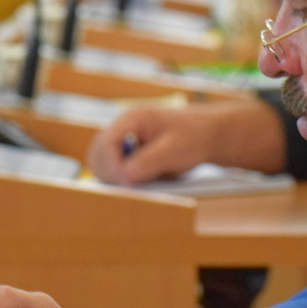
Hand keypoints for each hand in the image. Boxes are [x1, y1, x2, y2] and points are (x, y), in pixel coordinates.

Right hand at [86, 99, 286, 184]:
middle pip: (98, 153)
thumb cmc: (195, 136)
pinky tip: (145, 180)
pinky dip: (124, 178)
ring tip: (140, 183)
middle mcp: (123, 127)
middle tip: (129, 188)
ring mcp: (124, 140)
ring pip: (103, 162)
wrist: (209, 134)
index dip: (112, 166)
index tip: (126, 183)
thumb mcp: (175, 150)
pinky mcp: (130, 153)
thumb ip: (149, 161)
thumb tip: (125, 175)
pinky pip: (117, 168)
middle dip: (110, 173)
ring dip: (115, 177)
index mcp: (132, 118)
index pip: (106, 143)